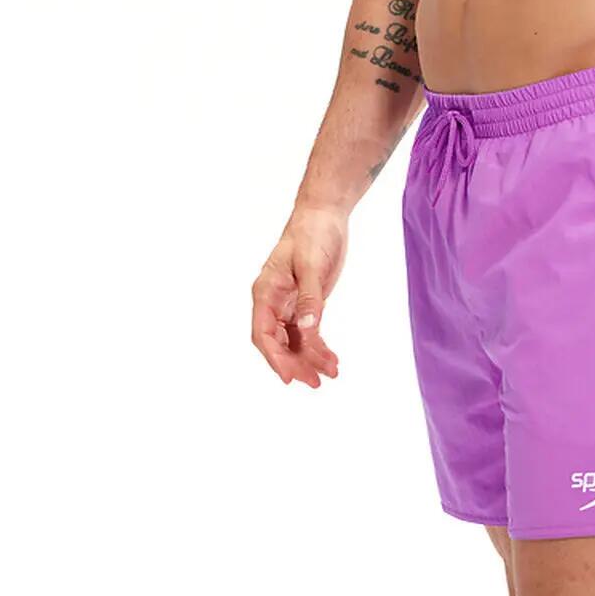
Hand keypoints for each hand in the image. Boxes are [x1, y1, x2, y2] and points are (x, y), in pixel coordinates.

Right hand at [251, 205, 347, 387]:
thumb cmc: (312, 233)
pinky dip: (318, 345)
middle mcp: (273, 301)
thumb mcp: (311, 265)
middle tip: (316, 381)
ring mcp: (289, 303)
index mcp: (266, 291)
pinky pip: (307, 332)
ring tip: (330, 373)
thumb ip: (310, 298)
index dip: (274, 358)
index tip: (289, 377)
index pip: (263, 333)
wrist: (325, 214)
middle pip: (278, 342)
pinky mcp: (306, 302)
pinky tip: (331, 359)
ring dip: (309, 358)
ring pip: (293, 340)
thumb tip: (307, 329)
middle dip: (295, 363)